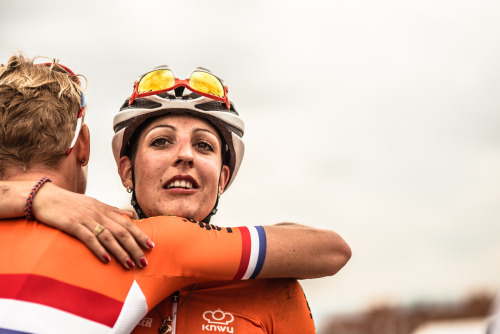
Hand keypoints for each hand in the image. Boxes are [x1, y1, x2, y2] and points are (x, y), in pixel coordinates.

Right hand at [32, 183, 152, 268]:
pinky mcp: (72, 225)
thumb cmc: (71, 203)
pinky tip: (107, 259)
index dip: (140, 234)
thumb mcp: (95, 204)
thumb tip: (131, 216)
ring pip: (109, 237)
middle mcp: (98, 214)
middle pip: (122, 232)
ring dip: (121, 252)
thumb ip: (113, 211)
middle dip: (135, 247)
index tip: (151, 246)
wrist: (45, 197)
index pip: (127, 223)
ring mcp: (86, 219)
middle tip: (144, 261)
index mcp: (105, 209)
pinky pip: (89, 238)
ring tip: (130, 264)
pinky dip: (99, 249)